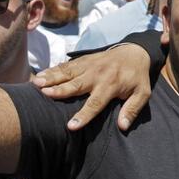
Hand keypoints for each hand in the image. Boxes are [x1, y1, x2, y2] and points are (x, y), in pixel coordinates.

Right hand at [33, 44, 151, 131]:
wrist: (135, 52)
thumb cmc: (137, 77)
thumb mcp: (142, 93)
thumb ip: (132, 109)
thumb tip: (123, 127)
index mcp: (112, 85)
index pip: (96, 103)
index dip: (83, 115)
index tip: (71, 126)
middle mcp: (98, 74)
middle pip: (77, 84)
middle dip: (60, 90)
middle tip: (44, 94)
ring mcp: (90, 65)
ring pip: (68, 72)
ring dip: (51, 77)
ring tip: (35, 83)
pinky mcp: (84, 60)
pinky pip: (67, 65)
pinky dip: (52, 70)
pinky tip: (39, 75)